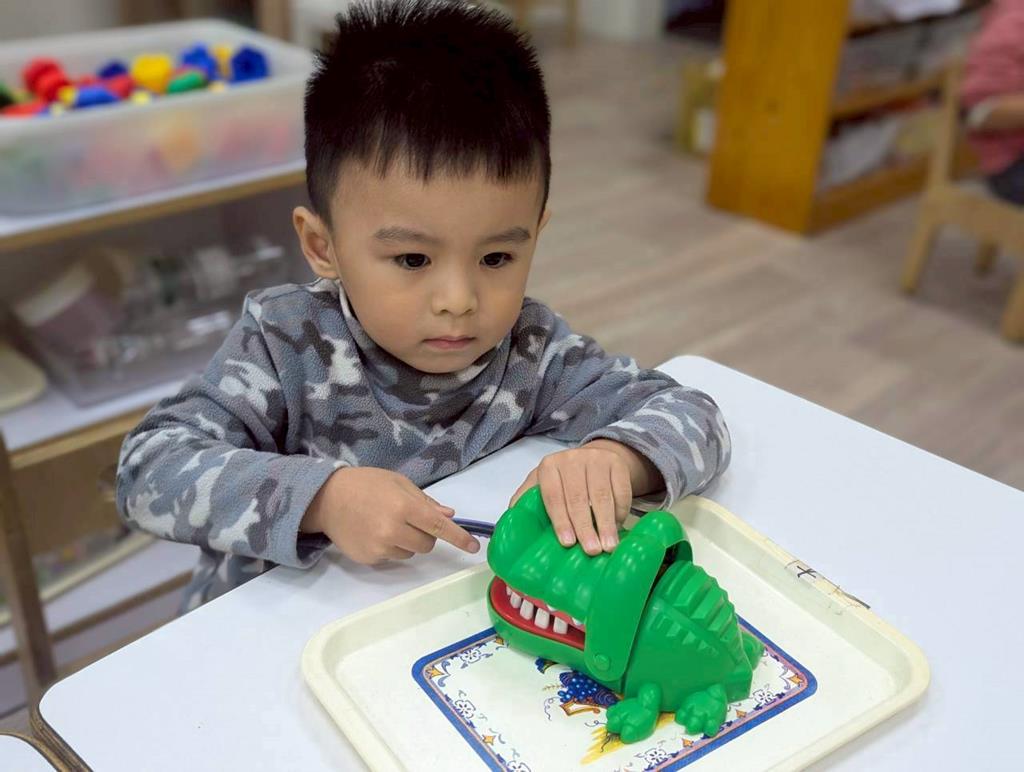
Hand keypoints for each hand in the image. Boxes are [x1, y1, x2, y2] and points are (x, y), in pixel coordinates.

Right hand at [301, 467, 479, 563]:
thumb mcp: (398, 483)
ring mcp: (380, 547)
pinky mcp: (369, 559)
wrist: (326, 498)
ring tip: (386, 524)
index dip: (459, 538)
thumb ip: (425, 502)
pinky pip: (392, 558)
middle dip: (426, 535)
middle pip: (427, 545)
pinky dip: (390, 548)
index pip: (439, 527)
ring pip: (410, 553)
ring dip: (407, 542)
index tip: (474, 548)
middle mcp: (393, 530)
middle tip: (409, 520)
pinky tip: (373, 532)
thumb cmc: (366, 484)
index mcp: (404, 507)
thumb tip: (449, 517)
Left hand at [508, 441, 635, 554]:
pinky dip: (620, 512)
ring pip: (602, 495)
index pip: (553, 496)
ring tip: (609, 546)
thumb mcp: (541, 484)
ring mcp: (596, 459)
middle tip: (591, 550)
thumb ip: (526, 502)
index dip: (560, 520)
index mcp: (549, 467)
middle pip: (578, 497)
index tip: (567, 543)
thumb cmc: (563, 480)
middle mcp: (572, 459)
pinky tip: (618, 528)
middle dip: (584, 526)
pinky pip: (620, 491)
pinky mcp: (617, 464)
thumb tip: (511, 530)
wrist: (592, 457)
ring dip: (606, 523)